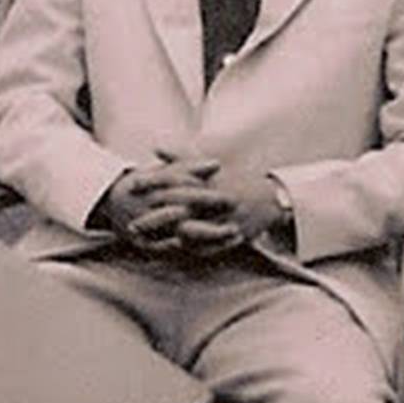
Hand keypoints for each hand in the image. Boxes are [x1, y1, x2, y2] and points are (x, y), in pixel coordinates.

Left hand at [97, 158, 285, 258]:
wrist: (272, 199)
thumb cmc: (237, 181)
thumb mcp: (210, 166)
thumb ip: (181, 157)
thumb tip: (156, 146)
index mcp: (208, 180)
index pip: (177, 178)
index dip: (154, 181)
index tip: (132, 185)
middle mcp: (215, 199)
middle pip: (180, 208)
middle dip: (154, 218)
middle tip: (131, 225)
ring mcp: (224, 219)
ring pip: (193, 231)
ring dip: (170, 239)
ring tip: (149, 245)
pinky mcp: (233, 234)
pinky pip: (210, 246)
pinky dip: (192, 251)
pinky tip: (175, 256)